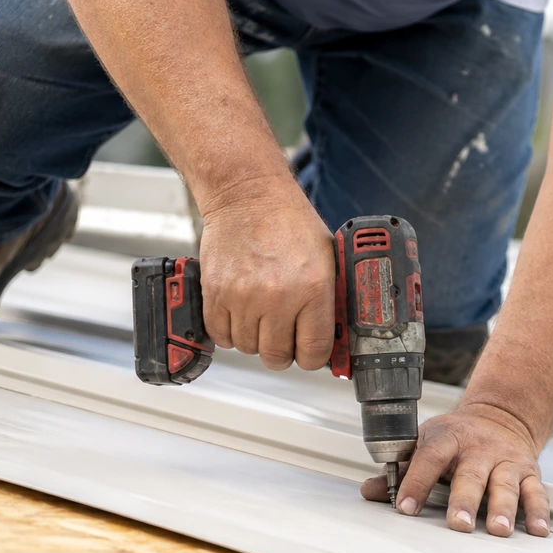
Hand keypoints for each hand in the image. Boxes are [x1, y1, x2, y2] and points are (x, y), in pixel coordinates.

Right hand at [198, 181, 335, 370]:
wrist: (249, 195)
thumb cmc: (290, 222)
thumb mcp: (327, 259)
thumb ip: (330, 300)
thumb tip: (335, 336)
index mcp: (313, 289)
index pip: (314, 351)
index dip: (313, 358)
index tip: (310, 353)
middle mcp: (278, 296)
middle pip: (277, 356)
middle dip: (284, 351)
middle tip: (285, 336)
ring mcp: (243, 296)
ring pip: (248, 347)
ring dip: (256, 339)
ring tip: (262, 316)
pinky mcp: (216, 292)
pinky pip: (220, 335)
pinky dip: (230, 331)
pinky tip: (241, 314)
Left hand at [361, 403, 550, 537]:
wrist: (501, 415)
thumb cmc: (458, 437)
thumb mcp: (426, 443)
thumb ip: (400, 468)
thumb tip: (370, 491)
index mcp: (449, 439)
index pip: (429, 459)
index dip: (415, 482)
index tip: (404, 507)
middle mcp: (479, 450)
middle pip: (470, 475)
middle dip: (465, 501)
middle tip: (458, 524)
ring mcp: (505, 461)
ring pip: (505, 485)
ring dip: (503, 509)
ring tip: (499, 530)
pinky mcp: (529, 472)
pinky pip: (535, 492)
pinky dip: (538, 511)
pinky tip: (538, 529)